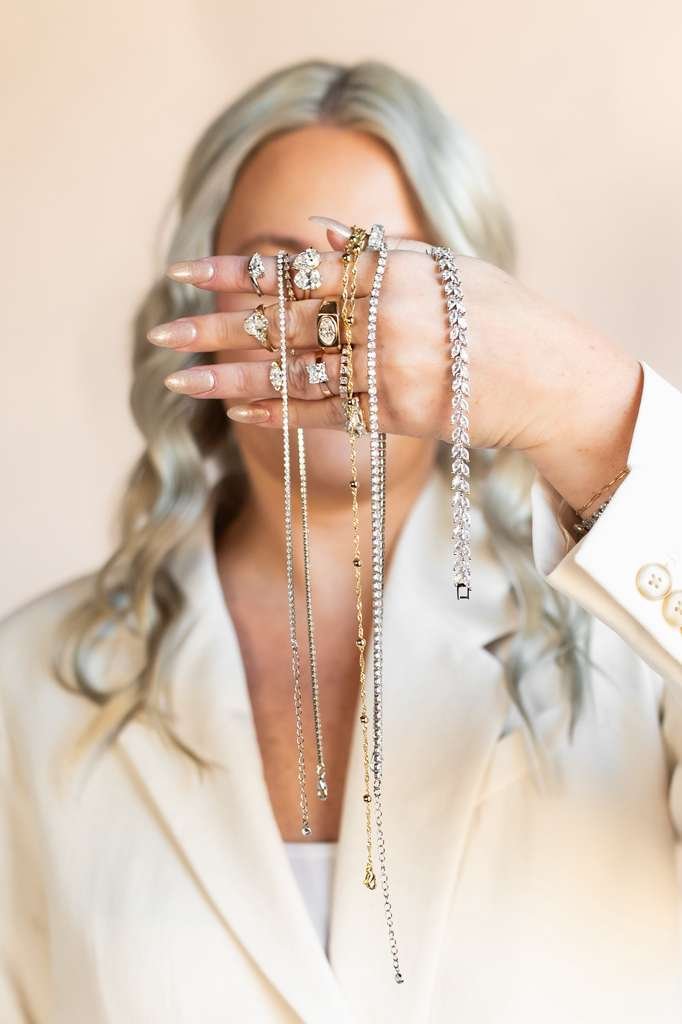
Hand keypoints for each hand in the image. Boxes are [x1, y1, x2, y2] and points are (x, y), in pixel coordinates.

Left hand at [150, 218, 642, 511]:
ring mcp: (386, 371)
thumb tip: (319, 230)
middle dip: (214, 331)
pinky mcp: (394, 415)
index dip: (233, 272)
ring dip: (230, 382)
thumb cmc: (499, 313)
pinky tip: (238, 414)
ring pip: (291, 375)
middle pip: (280, 324)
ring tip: (179, 382)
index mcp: (388, 271)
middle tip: (162, 336)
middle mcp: (380, 318)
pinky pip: (324, 414)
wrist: (550, 378)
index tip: (182, 272)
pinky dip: (279, 414)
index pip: (294, 269)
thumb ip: (380, 250)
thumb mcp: (446, 264)